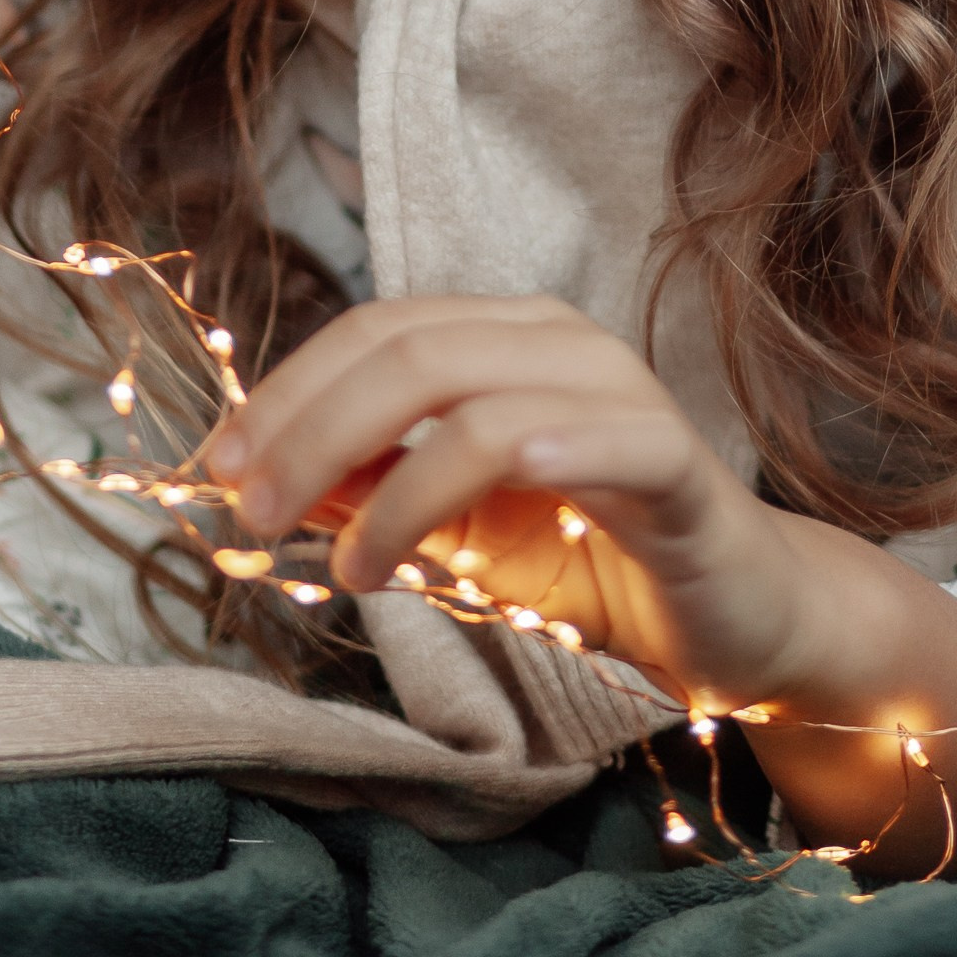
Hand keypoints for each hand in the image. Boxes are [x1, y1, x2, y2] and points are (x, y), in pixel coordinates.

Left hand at [211, 293, 882, 718]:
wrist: (740, 623)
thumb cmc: (598, 567)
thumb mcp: (461, 532)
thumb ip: (376, 490)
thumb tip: (265, 477)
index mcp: (501, 340)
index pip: (371, 332)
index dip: (285, 393)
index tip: (216, 468)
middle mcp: (557, 342)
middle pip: (407, 351)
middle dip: (311, 431)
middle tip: (251, 512)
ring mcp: (620, 392)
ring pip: (478, 398)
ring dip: (393, 484)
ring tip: (349, 567)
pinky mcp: (676, 459)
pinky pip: (602, 435)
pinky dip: (537, 451)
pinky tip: (488, 490)